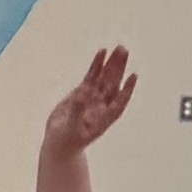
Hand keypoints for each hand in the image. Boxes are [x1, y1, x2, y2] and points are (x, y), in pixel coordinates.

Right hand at [40, 43, 135, 162]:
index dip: (127, 90)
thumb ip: (77, 111)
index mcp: (104, 118)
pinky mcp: (82, 92)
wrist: (59, 142)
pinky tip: (102, 53)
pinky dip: (97, 65)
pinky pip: (92, 76)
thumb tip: (82, 93)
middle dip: (119, 68)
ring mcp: (93, 98)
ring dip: (112, 63)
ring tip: (119, 48)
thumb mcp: (70, 128)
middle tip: (124, 51)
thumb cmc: (66, 140)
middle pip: (113, 84)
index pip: (119, 102)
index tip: (133, 76)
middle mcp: (102, 106)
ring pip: (105, 78)